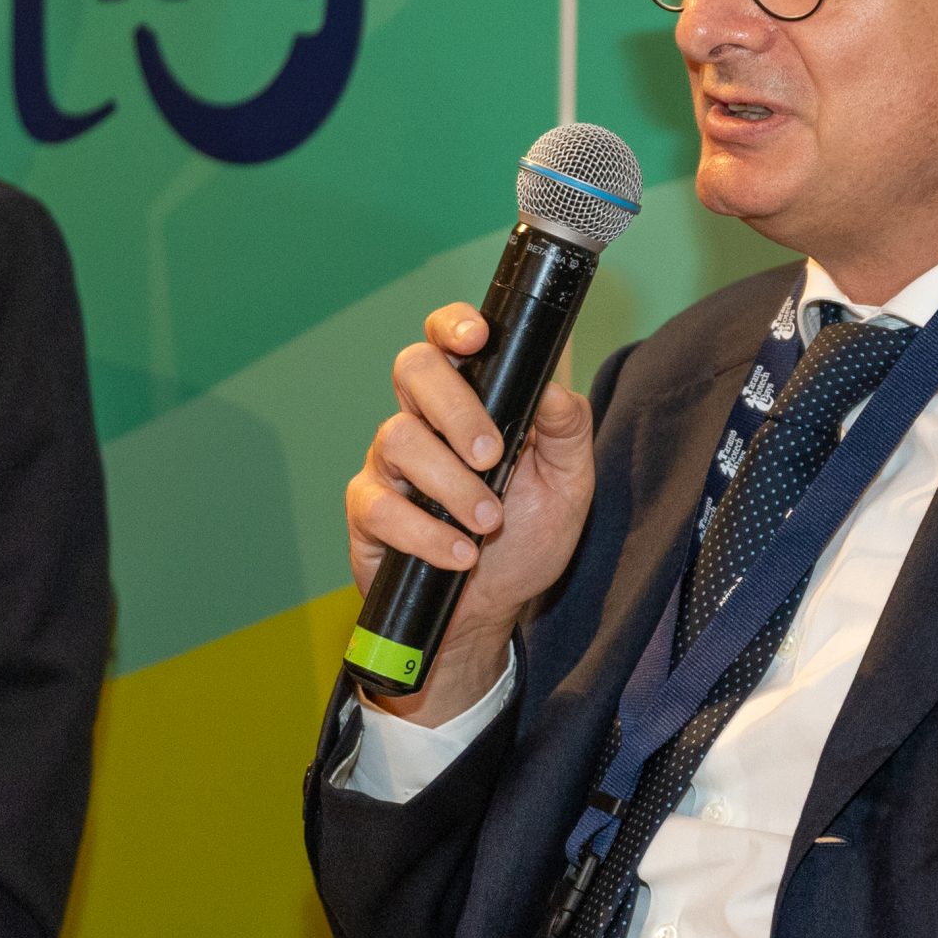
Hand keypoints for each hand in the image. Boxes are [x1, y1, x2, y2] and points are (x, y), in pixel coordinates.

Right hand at [346, 304, 595, 723]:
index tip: (477, 338)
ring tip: (488, 523)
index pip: (447, 341)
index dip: (453, 325)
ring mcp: (390, 464)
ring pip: (398, 438)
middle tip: (491, 455)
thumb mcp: (568, 486)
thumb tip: (555, 389)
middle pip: (413, 370)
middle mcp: (423, 420)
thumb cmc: (526, 538)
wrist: (490, 612)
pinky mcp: (369, 512)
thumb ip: (568, 432)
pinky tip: (461, 555)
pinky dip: (427, 533)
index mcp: (471, 401)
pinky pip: (381, 505)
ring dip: (451, 485)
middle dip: (455, 408)